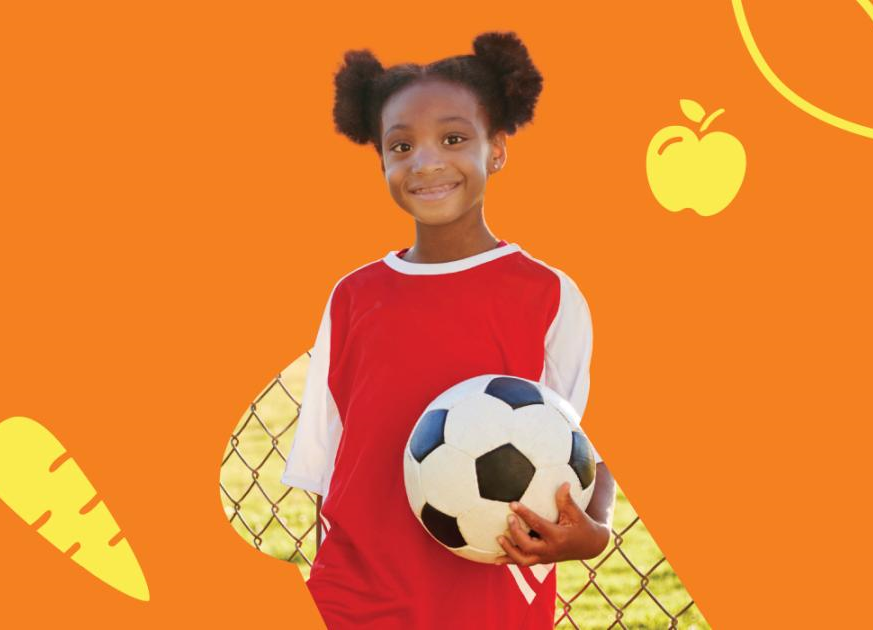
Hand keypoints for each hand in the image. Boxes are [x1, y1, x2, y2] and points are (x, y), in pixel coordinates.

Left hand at [494, 482, 610, 565]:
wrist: (590, 546)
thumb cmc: (582, 525)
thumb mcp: (577, 512)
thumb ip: (567, 500)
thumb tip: (564, 483)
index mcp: (558, 536)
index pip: (538, 525)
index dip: (524, 514)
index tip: (512, 503)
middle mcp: (550, 550)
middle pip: (527, 546)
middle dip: (515, 533)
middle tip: (508, 518)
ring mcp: (545, 558)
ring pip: (523, 560)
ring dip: (509, 550)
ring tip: (498, 538)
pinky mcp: (541, 560)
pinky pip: (523, 563)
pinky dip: (509, 561)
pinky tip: (495, 558)